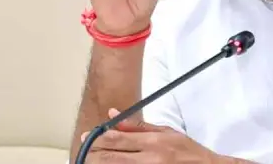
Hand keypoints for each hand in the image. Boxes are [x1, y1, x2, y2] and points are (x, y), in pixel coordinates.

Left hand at [81, 108, 220, 162]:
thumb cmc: (188, 151)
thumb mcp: (166, 132)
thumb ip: (138, 125)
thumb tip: (114, 114)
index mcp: (153, 142)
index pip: (117, 139)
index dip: (97, 138)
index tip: (86, 137)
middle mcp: (149, 158)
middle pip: (110, 157)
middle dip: (93, 154)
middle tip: (85, 151)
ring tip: (93, 160)